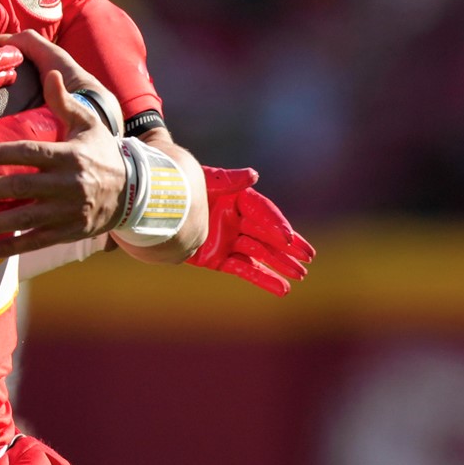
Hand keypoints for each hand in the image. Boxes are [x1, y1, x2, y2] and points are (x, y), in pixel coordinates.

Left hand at [0, 32, 125, 256]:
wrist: (136, 192)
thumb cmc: (103, 152)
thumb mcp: (89, 124)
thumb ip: (65, 102)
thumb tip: (50, 74)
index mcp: (69, 155)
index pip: (30, 153)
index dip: (2, 154)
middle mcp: (68, 184)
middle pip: (22, 187)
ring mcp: (69, 211)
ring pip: (26, 219)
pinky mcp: (70, 232)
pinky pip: (38, 241)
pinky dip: (13, 248)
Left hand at [190, 167, 313, 295]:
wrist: (154, 206)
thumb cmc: (181, 185)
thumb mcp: (204, 180)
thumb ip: (228, 180)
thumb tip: (253, 175)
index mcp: (238, 200)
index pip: (263, 212)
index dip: (276, 224)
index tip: (288, 237)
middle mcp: (237, 222)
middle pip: (268, 236)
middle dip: (288, 248)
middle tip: (309, 258)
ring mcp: (229, 241)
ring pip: (260, 255)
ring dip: (280, 266)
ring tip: (300, 276)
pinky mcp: (218, 259)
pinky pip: (243, 270)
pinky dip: (262, 279)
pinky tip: (282, 289)